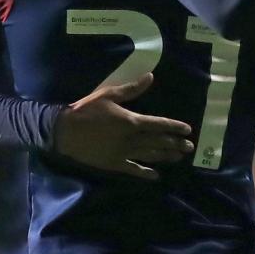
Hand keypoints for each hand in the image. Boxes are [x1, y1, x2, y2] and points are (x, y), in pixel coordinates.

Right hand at [53, 73, 193, 179]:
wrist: (65, 131)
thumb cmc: (86, 110)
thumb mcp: (108, 95)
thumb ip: (131, 89)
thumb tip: (150, 77)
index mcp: (132, 121)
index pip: (159, 124)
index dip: (175, 127)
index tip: (188, 130)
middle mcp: (132, 139)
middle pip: (159, 142)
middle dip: (176, 144)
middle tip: (190, 147)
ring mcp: (124, 153)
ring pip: (150, 156)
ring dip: (166, 156)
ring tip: (179, 158)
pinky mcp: (114, 163)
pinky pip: (133, 169)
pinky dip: (145, 173)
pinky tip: (155, 176)